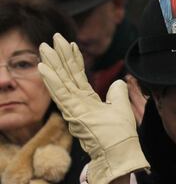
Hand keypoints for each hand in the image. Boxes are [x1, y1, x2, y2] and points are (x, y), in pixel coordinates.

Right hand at [38, 33, 148, 183]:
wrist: (120, 148)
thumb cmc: (119, 132)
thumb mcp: (121, 105)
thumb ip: (117, 91)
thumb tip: (118, 82)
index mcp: (87, 99)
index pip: (77, 75)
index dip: (73, 59)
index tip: (70, 44)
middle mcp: (77, 101)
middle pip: (67, 74)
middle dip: (60, 56)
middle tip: (54, 38)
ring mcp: (73, 107)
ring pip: (60, 80)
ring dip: (52, 63)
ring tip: (44, 47)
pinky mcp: (72, 112)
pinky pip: (60, 93)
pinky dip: (51, 79)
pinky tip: (43, 67)